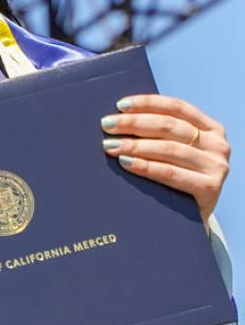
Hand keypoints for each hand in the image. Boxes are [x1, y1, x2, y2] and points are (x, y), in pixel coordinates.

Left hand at [102, 95, 230, 222]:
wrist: (191, 221)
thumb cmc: (176, 180)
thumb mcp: (175, 153)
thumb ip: (160, 135)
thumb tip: (119, 118)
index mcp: (211, 129)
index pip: (177, 108)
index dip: (147, 103)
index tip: (120, 105)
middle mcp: (218, 145)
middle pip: (169, 127)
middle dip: (134, 124)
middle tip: (106, 125)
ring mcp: (217, 167)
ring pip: (169, 149)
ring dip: (135, 145)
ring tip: (109, 145)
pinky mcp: (209, 188)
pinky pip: (170, 173)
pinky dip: (145, 167)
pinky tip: (125, 162)